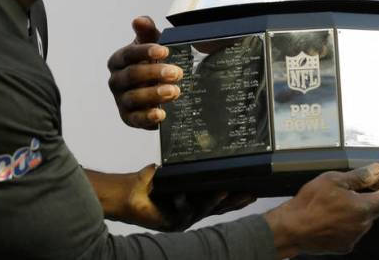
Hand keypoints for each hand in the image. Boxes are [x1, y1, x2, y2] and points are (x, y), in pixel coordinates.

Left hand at [90, 165, 255, 231]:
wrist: (127, 194)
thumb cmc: (150, 183)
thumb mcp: (176, 173)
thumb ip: (191, 170)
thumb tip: (208, 154)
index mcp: (195, 202)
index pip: (219, 200)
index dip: (235, 196)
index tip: (252, 189)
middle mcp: (191, 213)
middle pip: (218, 208)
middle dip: (234, 201)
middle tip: (250, 193)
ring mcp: (182, 220)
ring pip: (204, 211)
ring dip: (215, 201)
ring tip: (226, 191)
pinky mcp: (170, 223)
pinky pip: (183, 213)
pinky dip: (187, 203)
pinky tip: (188, 194)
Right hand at [107, 16, 182, 128]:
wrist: (157, 85)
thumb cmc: (153, 61)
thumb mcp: (153, 44)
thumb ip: (147, 32)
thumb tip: (139, 20)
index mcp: (118, 60)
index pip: (129, 54)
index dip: (145, 52)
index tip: (165, 51)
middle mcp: (116, 80)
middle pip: (132, 76)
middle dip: (154, 73)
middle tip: (176, 72)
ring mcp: (121, 100)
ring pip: (133, 97)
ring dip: (154, 94)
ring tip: (174, 91)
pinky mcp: (128, 117)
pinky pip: (135, 119)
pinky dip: (147, 117)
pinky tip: (162, 114)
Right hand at [264, 164, 378, 256]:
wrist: (292, 228)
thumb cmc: (311, 202)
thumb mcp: (334, 180)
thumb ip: (359, 177)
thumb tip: (377, 171)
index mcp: (363, 207)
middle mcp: (362, 224)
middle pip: (374, 209)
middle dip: (368, 200)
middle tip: (350, 193)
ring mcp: (354, 237)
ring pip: (363, 221)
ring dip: (356, 213)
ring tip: (334, 206)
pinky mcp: (345, 246)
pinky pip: (352, 232)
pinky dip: (347, 225)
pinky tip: (331, 220)